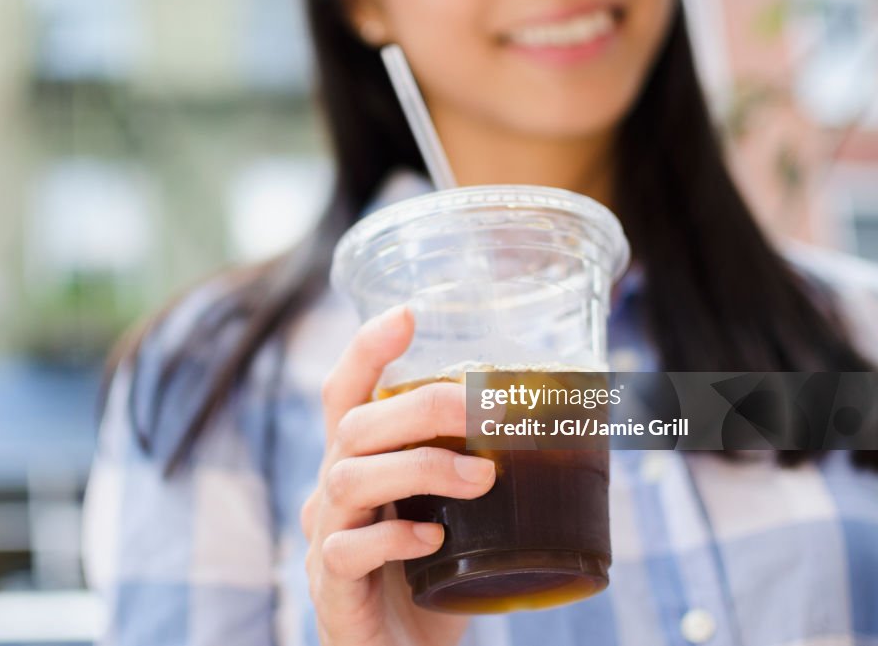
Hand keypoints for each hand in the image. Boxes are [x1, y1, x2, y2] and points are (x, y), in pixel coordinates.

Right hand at [300, 305, 496, 645]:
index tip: (407, 314)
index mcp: (359, 463)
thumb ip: (480, 468)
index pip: (345, 393)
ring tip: (481, 477)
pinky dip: (393, 539)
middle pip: (352, 426)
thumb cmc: (432, 576)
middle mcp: (332, 492)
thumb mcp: (453, 514)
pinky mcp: (332, 589)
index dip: (367, 350)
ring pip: (348, 479)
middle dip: (420, 406)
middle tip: (484, 407)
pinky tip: (433, 539)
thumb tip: (576, 423)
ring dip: (421, 468)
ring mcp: (326, 539)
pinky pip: (348, 551)